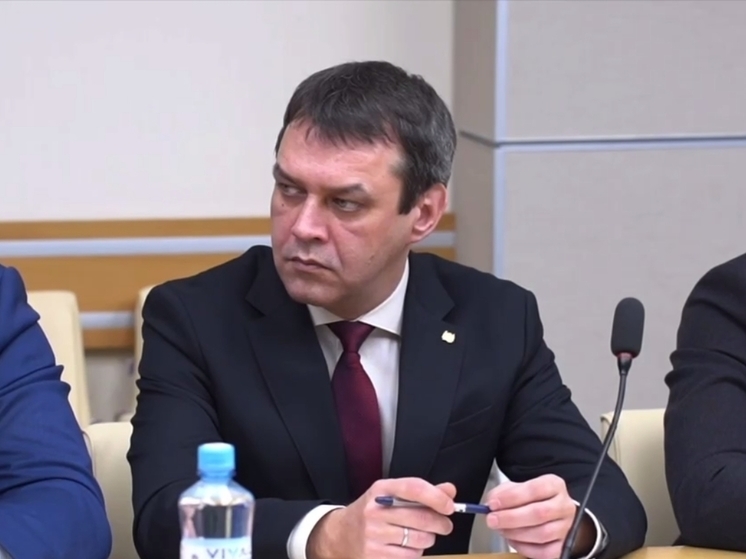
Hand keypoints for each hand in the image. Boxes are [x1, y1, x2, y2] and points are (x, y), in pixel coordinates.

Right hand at [308, 478, 456, 558]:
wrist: (340, 535)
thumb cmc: (372, 512)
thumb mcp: (391, 495)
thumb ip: (421, 492)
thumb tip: (449, 490)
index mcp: (381, 490)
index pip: (413, 488)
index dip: (436, 497)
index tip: (450, 506)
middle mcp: (376, 510)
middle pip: (422, 518)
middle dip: (441, 523)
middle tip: (445, 524)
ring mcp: (374, 535)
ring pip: (420, 540)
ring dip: (428, 539)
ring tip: (421, 535)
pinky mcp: (375, 556)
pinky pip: (411, 556)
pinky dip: (416, 552)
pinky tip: (407, 546)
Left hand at [484, 474, 593, 558]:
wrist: (552, 514)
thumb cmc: (532, 500)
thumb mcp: (518, 488)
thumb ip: (504, 493)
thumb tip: (492, 503)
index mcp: (554, 485)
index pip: (534, 489)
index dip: (512, 497)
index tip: (493, 503)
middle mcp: (564, 506)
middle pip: (539, 513)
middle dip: (511, 518)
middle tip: (492, 520)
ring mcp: (566, 527)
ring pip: (541, 534)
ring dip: (515, 533)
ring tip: (501, 529)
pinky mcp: (564, 546)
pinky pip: (544, 552)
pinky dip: (524, 548)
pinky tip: (513, 540)